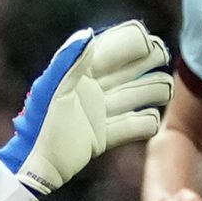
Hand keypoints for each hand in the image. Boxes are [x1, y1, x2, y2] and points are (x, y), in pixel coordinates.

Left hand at [2, 21, 172, 198]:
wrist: (35, 166)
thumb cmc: (40, 126)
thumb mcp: (52, 91)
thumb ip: (70, 62)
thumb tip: (89, 34)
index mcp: (78, 75)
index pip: (109, 51)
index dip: (129, 43)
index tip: (148, 40)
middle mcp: (91, 91)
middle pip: (126, 72)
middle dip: (147, 62)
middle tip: (163, 55)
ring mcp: (98, 114)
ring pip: (133, 97)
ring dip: (151, 91)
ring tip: (166, 88)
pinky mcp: (102, 137)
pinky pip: (130, 127)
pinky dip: (143, 123)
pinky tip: (154, 120)